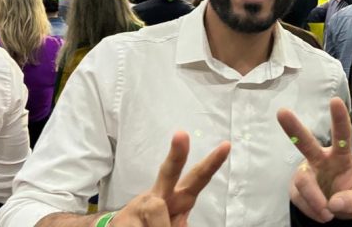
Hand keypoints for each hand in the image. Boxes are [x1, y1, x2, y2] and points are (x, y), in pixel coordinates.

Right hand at [111, 132, 229, 226]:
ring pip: (157, 211)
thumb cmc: (153, 224)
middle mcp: (160, 195)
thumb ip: (179, 223)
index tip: (226, 145)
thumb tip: (179, 223)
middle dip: (177, 153)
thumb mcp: (174, 222)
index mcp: (178, 198)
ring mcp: (141, 204)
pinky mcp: (124, 216)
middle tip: (181, 135)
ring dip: (160, 226)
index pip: (198, 178)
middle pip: (169, 171)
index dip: (212, 163)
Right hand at [277, 98, 351, 222]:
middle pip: (306, 143)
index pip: (342, 135)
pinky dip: (312, 210)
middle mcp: (320, 159)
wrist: (334, 209)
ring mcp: (305, 173)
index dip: (340, 119)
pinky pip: (299, 199)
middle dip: (294, 128)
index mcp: (341, 155)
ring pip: (303, 180)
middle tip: (282, 112)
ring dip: (315, 199)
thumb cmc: (348, 193)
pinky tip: (321, 213)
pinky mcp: (295, 188)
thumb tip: (332, 203)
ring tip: (327, 214)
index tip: (335, 100)